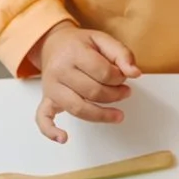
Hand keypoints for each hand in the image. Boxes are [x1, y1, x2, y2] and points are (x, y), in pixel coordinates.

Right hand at [30, 22, 140, 142]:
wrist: (53, 44)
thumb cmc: (79, 44)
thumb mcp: (103, 39)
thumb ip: (122, 54)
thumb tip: (134, 73)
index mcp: (74, 52)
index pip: (103, 73)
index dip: (119, 78)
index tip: (122, 77)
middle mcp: (59, 70)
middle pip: (93, 92)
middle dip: (115, 95)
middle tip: (124, 92)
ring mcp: (51, 87)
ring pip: (78, 108)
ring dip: (102, 115)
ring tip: (118, 115)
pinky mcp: (47, 99)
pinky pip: (43, 118)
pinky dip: (51, 131)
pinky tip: (63, 138)